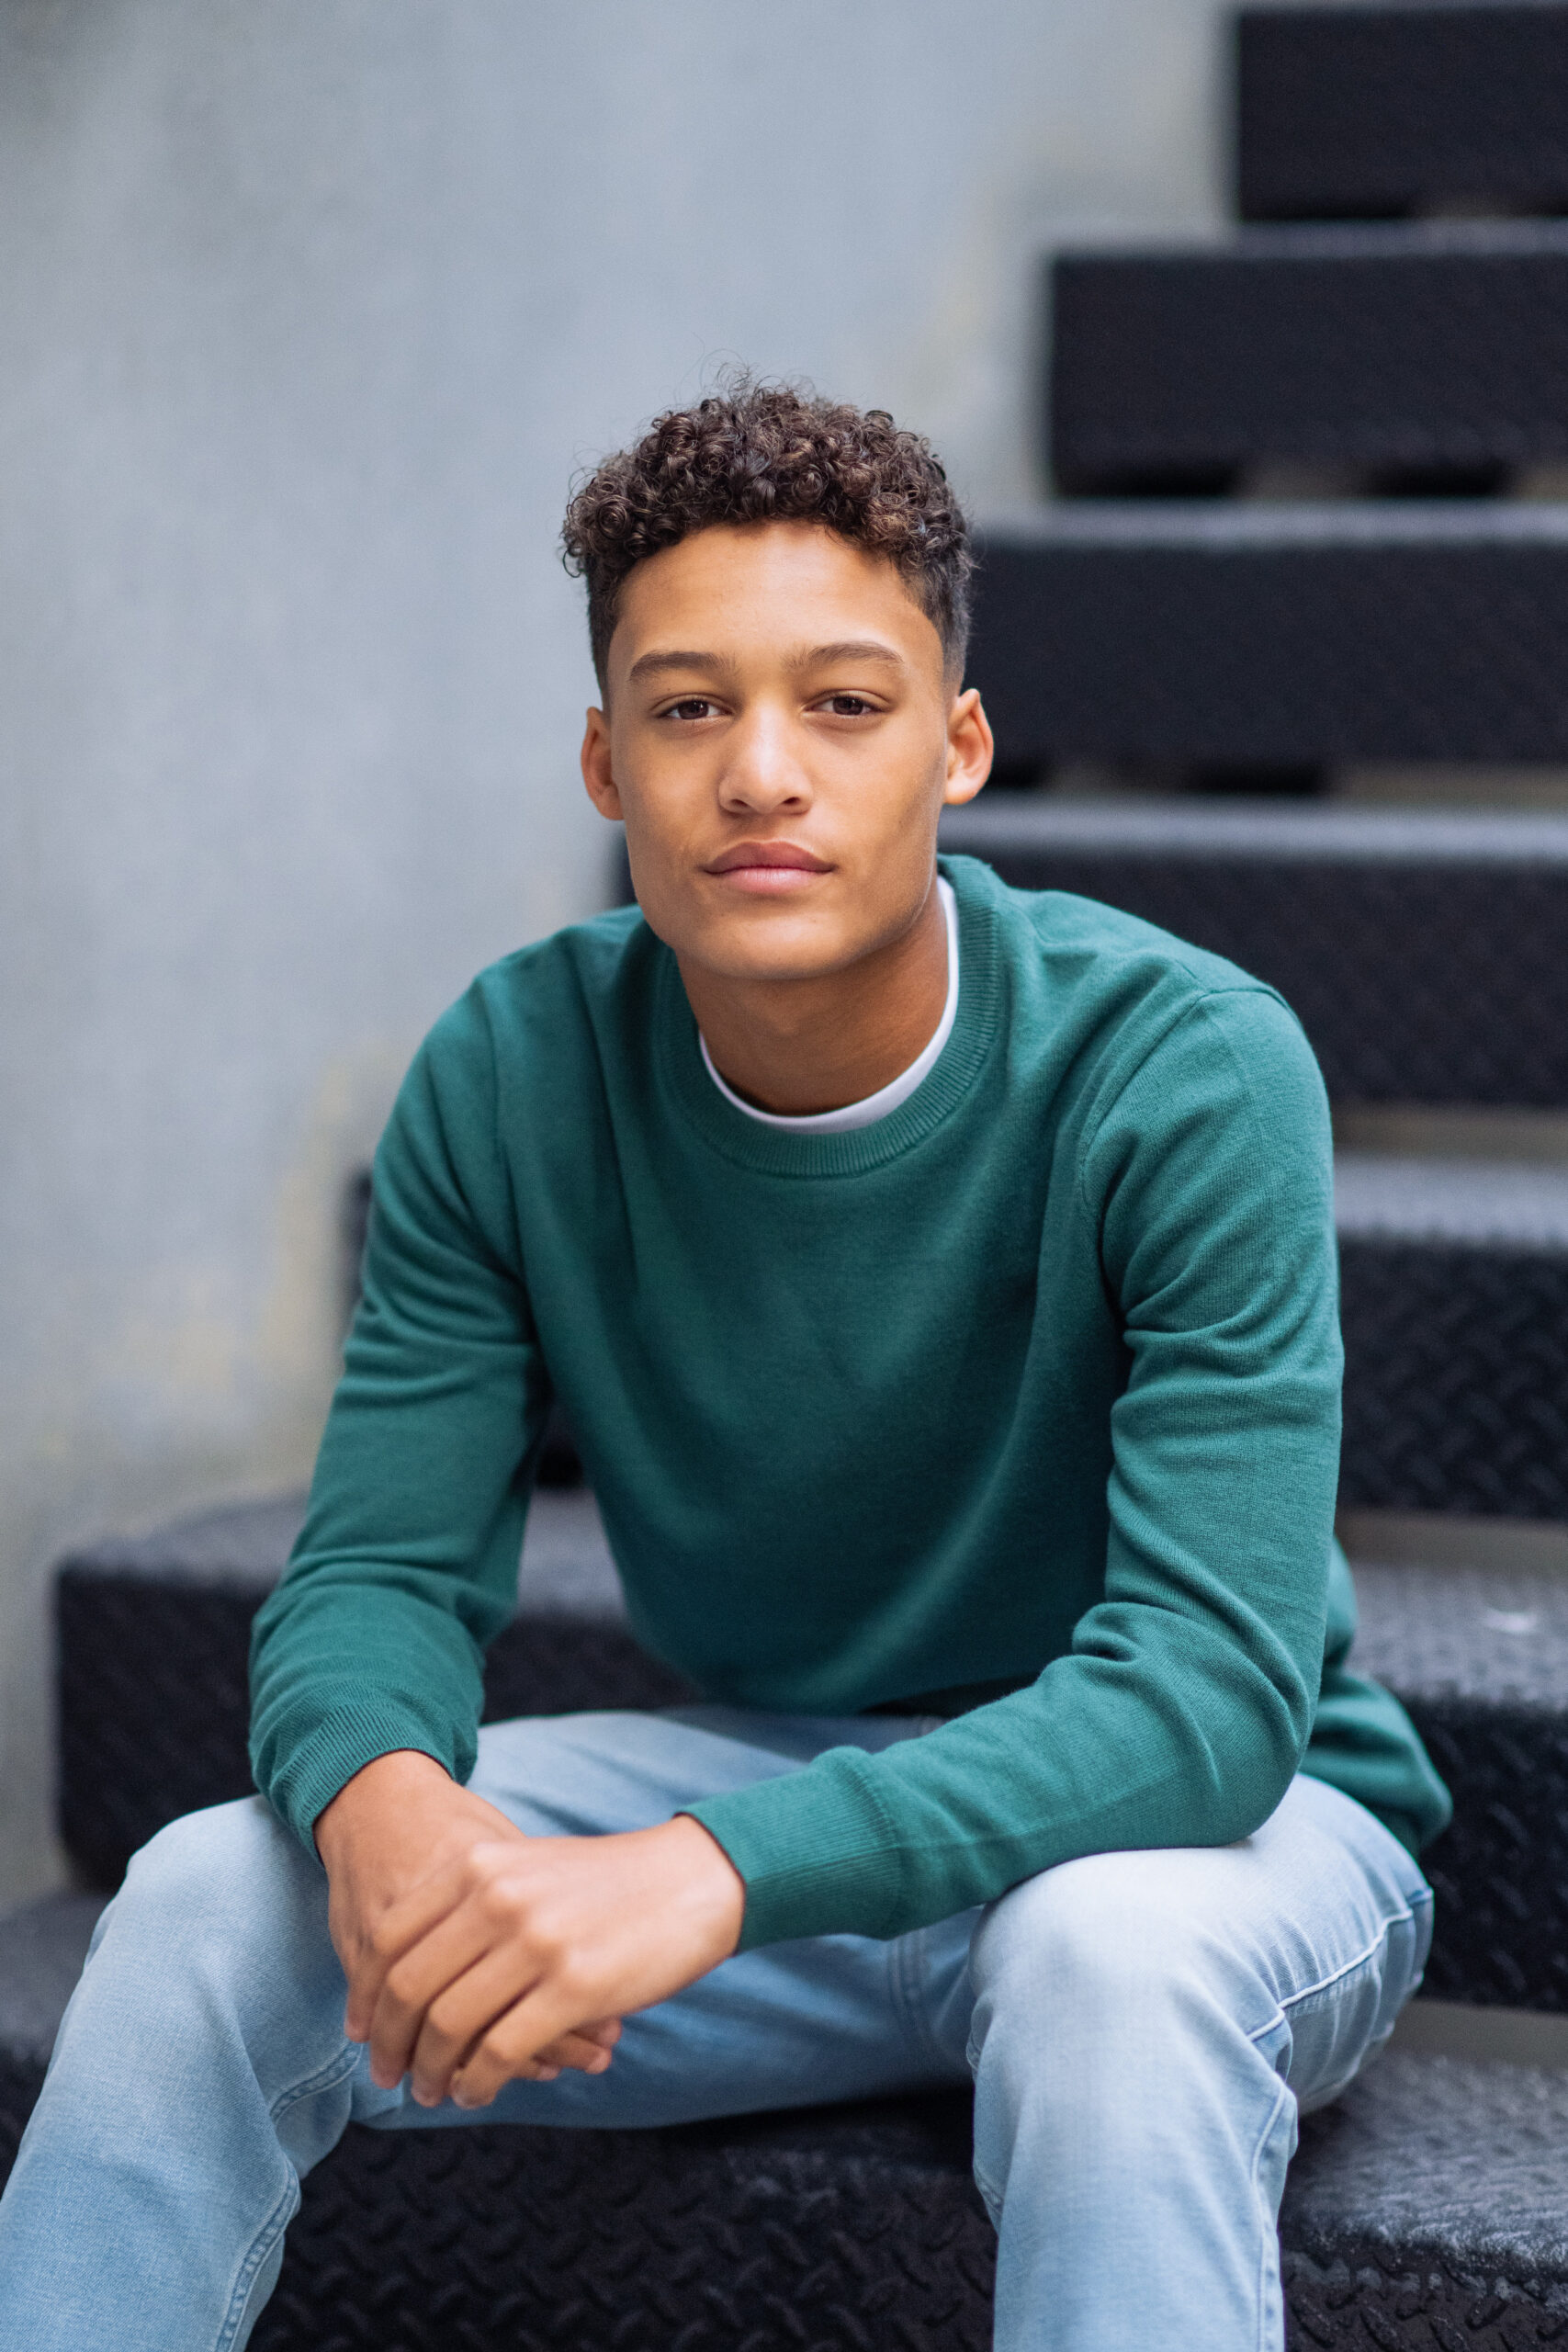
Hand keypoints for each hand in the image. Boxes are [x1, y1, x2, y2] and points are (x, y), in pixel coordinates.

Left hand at [315, 1748, 744, 2108]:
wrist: (690, 1880)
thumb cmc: (605, 1882)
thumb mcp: (526, 1869)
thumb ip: (470, 1903)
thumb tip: (405, 1966)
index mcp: (479, 1865)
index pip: (391, 1938)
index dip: (365, 1994)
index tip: (359, 2030)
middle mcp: (498, 1899)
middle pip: (409, 1987)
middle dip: (389, 2043)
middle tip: (385, 2074)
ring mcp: (535, 1944)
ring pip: (448, 2026)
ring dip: (430, 2071)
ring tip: (431, 2091)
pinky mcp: (572, 1989)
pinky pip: (500, 2052)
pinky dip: (477, 2083)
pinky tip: (476, 2092)